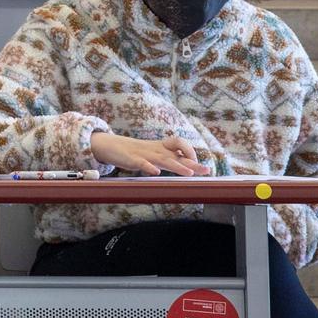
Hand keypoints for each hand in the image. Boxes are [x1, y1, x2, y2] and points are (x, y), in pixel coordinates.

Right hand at [91, 132, 212, 176]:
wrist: (111, 145)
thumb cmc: (136, 151)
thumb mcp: (155, 153)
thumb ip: (170, 158)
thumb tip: (191, 167)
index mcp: (162, 147)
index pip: (181, 144)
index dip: (191, 153)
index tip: (197, 166)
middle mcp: (157, 150)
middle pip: (177, 155)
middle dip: (192, 162)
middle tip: (206, 170)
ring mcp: (145, 154)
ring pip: (164, 159)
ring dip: (177, 166)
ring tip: (189, 173)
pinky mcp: (132, 159)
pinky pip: (142, 163)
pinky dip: (149, 167)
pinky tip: (155, 172)